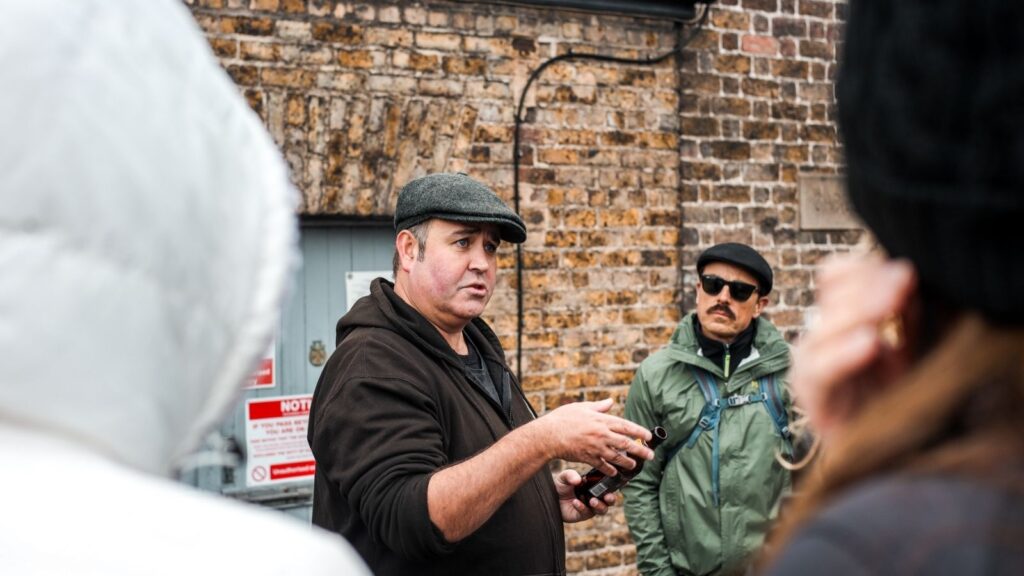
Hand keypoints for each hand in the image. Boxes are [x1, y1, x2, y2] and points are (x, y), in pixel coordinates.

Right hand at [530, 398, 652, 476]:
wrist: (548, 435)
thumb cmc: (563, 418)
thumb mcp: (582, 407)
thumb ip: (598, 406)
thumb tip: (610, 402)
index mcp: (601, 420)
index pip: (626, 426)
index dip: (639, 432)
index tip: (649, 436)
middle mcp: (601, 435)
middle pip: (626, 444)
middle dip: (640, 450)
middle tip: (650, 456)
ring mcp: (595, 448)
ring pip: (617, 457)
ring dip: (627, 462)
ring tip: (634, 465)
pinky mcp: (588, 458)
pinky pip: (603, 466)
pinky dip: (610, 470)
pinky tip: (615, 472)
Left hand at [554, 469, 616, 522]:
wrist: (550, 498)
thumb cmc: (560, 486)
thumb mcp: (564, 477)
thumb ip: (570, 475)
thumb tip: (579, 480)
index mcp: (594, 486)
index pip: (607, 486)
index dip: (611, 486)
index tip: (611, 484)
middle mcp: (595, 496)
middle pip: (610, 500)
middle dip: (611, 499)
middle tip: (608, 497)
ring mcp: (590, 507)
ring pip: (602, 510)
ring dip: (600, 505)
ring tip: (592, 501)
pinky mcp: (583, 515)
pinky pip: (587, 513)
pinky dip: (582, 508)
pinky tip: (576, 502)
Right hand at [790, 255, 916, 441]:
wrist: (889, 454)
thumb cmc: (897, 398)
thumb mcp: (908, 344)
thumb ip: (904, 311)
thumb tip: (904, 271)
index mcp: (838, 319)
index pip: (835, 277)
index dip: (864, 269)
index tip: (905, 272)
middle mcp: (818, 338)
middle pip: (830, 297)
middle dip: (869, 286)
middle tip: (904, 279)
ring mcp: (810, 367)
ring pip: (822, 328)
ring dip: (859, 311)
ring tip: (892, 302)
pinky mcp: (811, 398)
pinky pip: (819, 371)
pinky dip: (844, 355)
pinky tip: (871, 343)